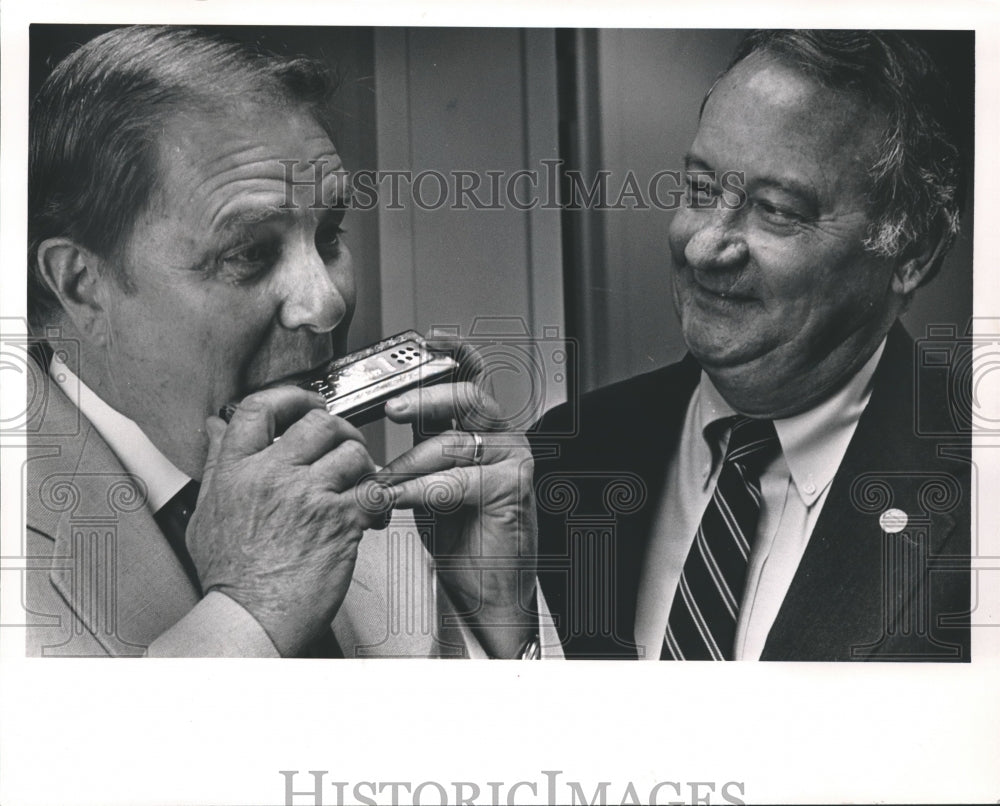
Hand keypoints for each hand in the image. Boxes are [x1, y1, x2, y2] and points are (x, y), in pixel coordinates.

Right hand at [187, 387, 382, 655]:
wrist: (249, 620)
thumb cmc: (231, 577)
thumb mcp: (207, 512)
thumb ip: (216, 464)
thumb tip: (217, 429)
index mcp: (237, 470)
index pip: (260, 407)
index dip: (290, 397)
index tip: (307, 403)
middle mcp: (272, 476)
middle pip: (318, 422)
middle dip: (338, 430)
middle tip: (343, 447)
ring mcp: (308, 496)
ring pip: (352, 452)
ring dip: (362, 467)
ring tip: (357, 487)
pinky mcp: (339, 520)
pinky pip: (373, 491)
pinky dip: (379, 501)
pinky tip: (369, 515)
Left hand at [373, 340, 537, 657]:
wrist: (486, 590)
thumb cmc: (460, 538)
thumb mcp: (429, 482)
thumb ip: (417, 449)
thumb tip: (376, 423)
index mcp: (481, 429)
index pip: (471, 377)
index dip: (453, 352)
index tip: (427, 338)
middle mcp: (502, 437)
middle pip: (467, 396)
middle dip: (425, 397)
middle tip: (393, 408)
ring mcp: (512, 461)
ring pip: (455, 441)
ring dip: (410, 463)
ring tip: (384, 482)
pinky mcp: (513, 489)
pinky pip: (458, 479)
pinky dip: (423, 489)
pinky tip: (401, 499)